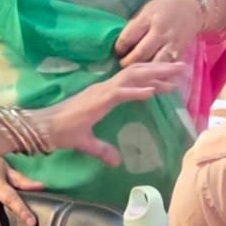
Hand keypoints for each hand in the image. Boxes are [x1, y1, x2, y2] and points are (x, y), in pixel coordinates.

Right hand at [35, 60, 188, 164]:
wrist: (43, 128)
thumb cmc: (61, 132)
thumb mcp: (88, 143)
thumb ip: (103, 150)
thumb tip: (116, 161)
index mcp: (104, 93)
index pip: (133, 80)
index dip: (152, 76)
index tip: (171, 76)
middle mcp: (105, 88)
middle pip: (138, 72)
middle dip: (160, 68)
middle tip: (181, 65)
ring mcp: (101, 92)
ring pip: (133, 77)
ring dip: (155, 74)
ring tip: (174, 72)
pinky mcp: (97, 100)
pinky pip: (120, 93)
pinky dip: (137, 91)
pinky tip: (152, 92)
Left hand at [115, 0, 203, 65]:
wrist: (191, 7)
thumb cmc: (164, 7)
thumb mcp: (146, 10)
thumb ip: (135, 27)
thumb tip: (122, 44)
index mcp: (148, 18)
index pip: (127, 37)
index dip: (119, 48)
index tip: (118, 51)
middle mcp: (160, 31)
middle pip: (140, 54)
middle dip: (128, 62)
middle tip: (123, 65)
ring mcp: (172, 43)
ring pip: (155, 63)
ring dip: (144, 70)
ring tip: (137, 72)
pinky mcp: (181, 52)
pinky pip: (168, 66)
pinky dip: (160, 73)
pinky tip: (153, 76)